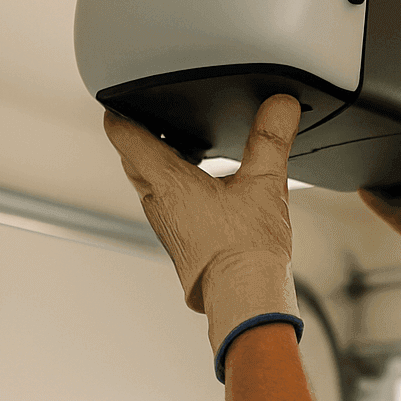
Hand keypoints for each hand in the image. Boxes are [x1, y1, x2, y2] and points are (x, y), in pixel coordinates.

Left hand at [104, 94, 300, 361]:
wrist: (245, 301)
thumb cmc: (246, 252)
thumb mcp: (265, 185)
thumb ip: (270, 139)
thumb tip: (281, 104)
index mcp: (168, 183)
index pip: (125, 137)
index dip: (120, 112)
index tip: (119, 98)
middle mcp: (159, 204)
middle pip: (135, 161)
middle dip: (141, 138)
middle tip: (154, 118)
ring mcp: (169, 227)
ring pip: (152, 185)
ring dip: (162, 165)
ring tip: (185, 148)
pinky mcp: (183, 243)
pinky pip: (171, 207)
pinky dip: (180, 189)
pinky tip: (209, 189)